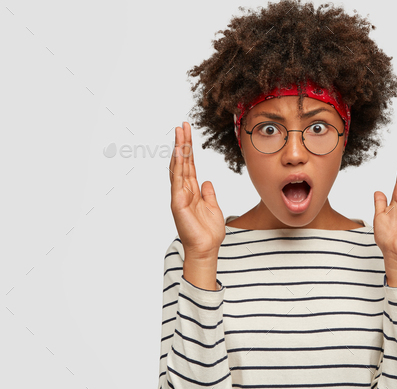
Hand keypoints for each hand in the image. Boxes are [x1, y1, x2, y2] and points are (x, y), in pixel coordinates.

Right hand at [169, 122, 225, 257]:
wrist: (206, 249)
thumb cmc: (209, 232)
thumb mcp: (213, 207)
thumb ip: (209, 193)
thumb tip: (207, 181)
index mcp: (192, 191)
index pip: (190, 165)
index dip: (189, 149)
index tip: (188, 133)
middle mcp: (184, 191)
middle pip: (183, 162)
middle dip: (182, 143)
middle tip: (182, 125)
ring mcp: (179, 196)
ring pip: (178, 168)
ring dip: (179, 149)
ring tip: (179, 132)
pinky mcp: (178, 203)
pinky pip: (177, 181)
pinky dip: (177, 166)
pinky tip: (178, 153)